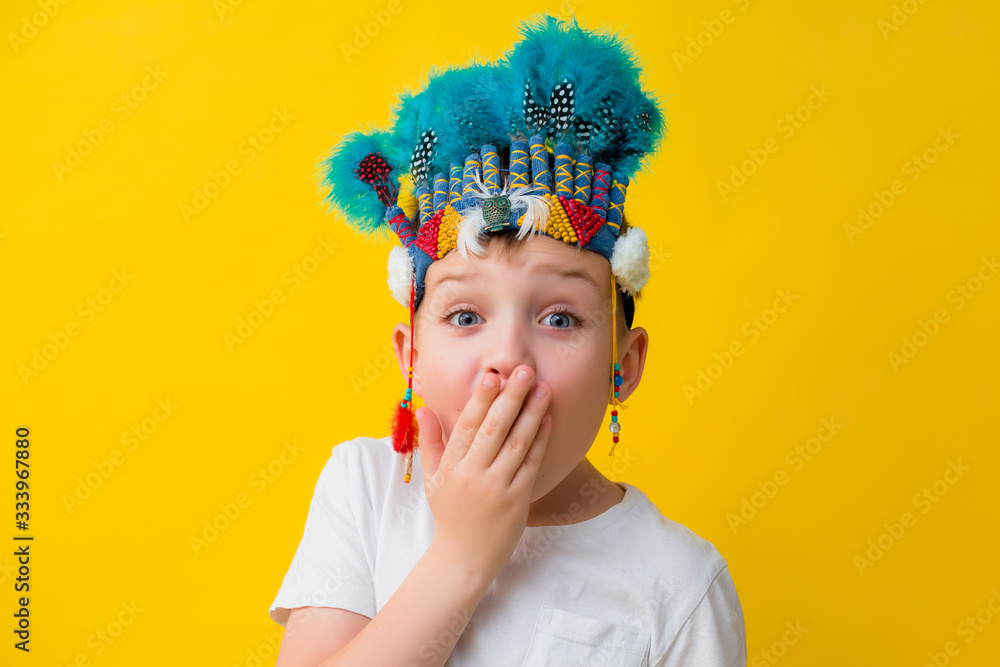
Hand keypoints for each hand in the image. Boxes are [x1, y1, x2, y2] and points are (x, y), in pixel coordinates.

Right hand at [415, 365, 551, 579]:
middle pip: (495, 429)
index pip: (468, 427)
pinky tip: (548, 419)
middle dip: (512, 398)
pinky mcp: (518, 499)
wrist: (464, 559)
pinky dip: (540, 440)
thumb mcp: (433, 478)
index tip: (492, 376)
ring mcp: (498, 487)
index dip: (481, 400)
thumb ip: (430, 442)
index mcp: (452, 467)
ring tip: (543, 388)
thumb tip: (423, 408)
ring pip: (517, 443)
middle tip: (525, 372)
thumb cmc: (449, 514)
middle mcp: (474, 475)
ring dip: (532, 413)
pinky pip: (531, 463)